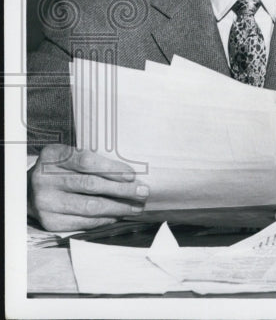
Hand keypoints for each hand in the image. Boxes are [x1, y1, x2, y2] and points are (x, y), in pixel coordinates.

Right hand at [28, 144, 147, 231]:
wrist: (29, 191)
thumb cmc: (59, 170)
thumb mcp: (69, 157)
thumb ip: (92, 160)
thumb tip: (130, 175)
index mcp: (52, 156)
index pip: (86, 161)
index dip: (112, 169)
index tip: (132, 175)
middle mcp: (45, 179)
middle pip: (91, 185)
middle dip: (121, 190)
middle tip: (142, 192)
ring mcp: (45, 202)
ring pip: (89, 206)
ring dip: (117, 207)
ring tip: (135, 206)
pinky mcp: (49, 221)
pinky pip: (82, 222)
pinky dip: (103, 220)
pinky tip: (117, 216)